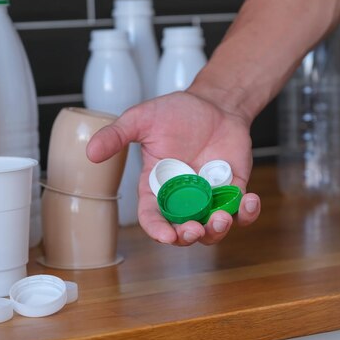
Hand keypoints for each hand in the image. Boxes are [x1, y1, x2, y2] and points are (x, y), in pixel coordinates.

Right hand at [86, 90, 260, 245]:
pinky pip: (241, 212)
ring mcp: (209, 197)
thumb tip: (90, 152)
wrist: (213, 103)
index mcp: (157, 188)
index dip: (157, 230)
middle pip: (183, 231)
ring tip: (222, 217)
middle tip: (194, 229)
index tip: (164, 235)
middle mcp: (182, 199)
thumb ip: (117, 136)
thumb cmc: (175, 112)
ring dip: (217, 230)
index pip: (153, 217)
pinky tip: (249, 200)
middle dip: (188, 237)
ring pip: (212, 229)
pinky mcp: (233, 191)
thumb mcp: (141, 120)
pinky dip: (247, 213)